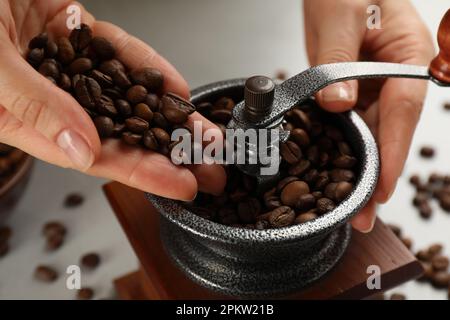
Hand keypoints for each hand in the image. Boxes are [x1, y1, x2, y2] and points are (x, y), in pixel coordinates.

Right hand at [0, 0, 225, 199]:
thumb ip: (33, 106)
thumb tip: (82, 147)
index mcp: (25, 121)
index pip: (94, 157)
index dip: (141, 174)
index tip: (183, 185)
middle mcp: (52, 100)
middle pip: (121, 134)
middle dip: (170, 153)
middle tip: (212, 168)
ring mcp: (69, 66)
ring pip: (128, 98)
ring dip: (170, 116)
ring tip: (207, 135)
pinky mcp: (78, 35)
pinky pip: (120, 55)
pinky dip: (149, 69)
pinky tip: (176, 88)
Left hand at [304, 0, 434, 231]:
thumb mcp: (339, 18)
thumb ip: (337, 63)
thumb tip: (337, 106)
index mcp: (408, 55)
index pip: (403, 110)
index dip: (391, 153)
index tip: (379, 189)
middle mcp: (397, 76)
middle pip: (390, 132)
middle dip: (376, 176)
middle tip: (361, 216)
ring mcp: (376, 85)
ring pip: (373, 134)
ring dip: (361, 169)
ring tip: (349, 206)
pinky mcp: (355, 91)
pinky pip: (354, 124)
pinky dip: (347, 149)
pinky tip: (337, 173)